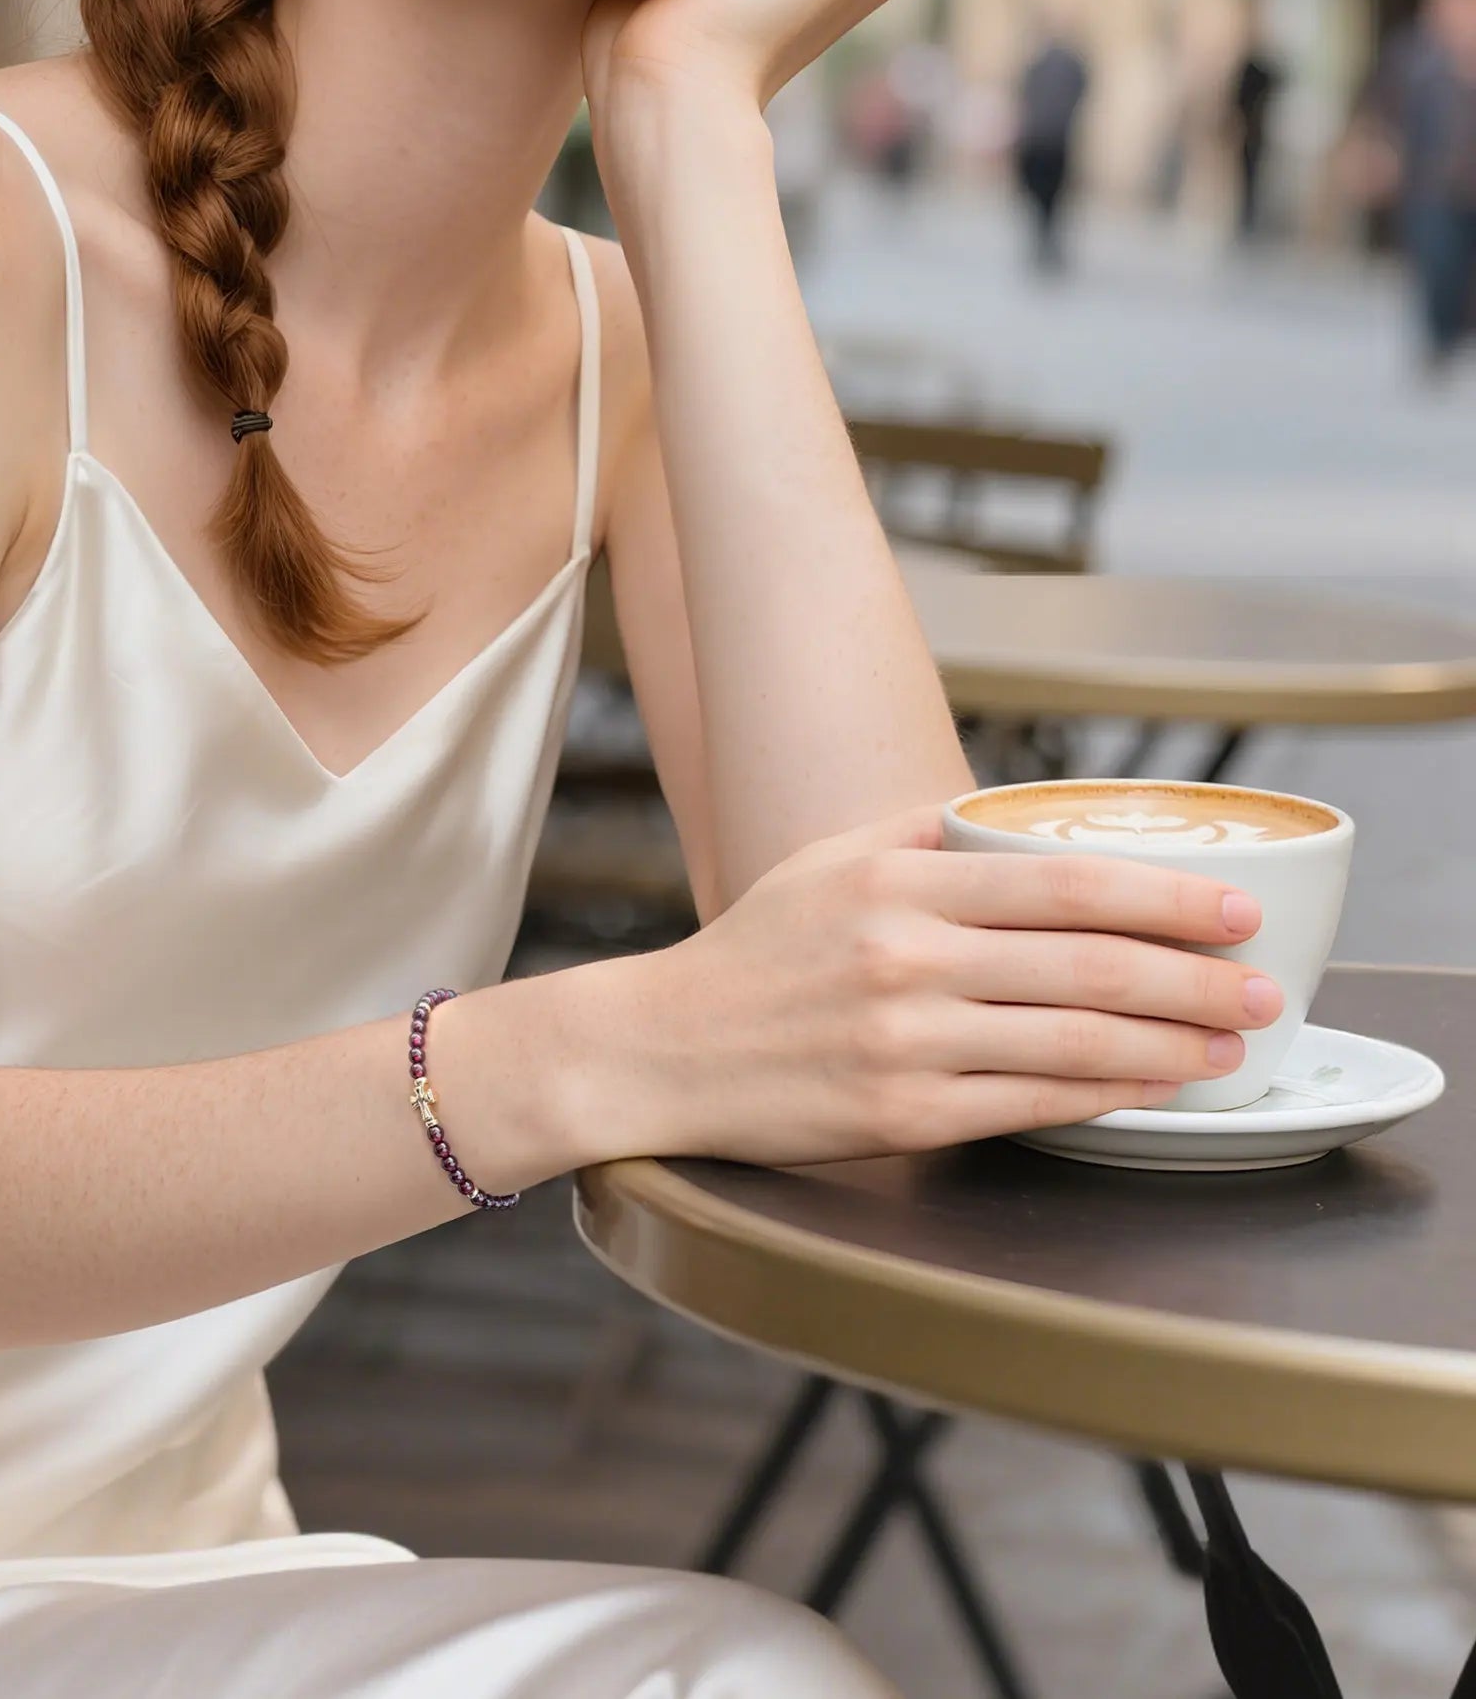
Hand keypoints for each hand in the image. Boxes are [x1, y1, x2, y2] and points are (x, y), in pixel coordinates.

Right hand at [594, 807, 1281, 1165]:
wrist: (666, 1050)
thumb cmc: (756, 954)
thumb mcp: (827, 860)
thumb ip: (924, 832)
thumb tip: (1019, 814)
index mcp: (894, 877)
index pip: (1060, 881)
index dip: (1162, 893)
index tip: (1232, 903)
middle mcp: (904, 954)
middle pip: (1088, 964)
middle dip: (1196, 975)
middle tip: (1264, 982)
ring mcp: (906, 1039)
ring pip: (1075, 1042)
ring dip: (1174, 1043)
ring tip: (1232, 1041)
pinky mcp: (902, 1114)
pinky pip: (1033, 1104)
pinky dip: (1109, 1096)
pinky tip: (1156, 1086)